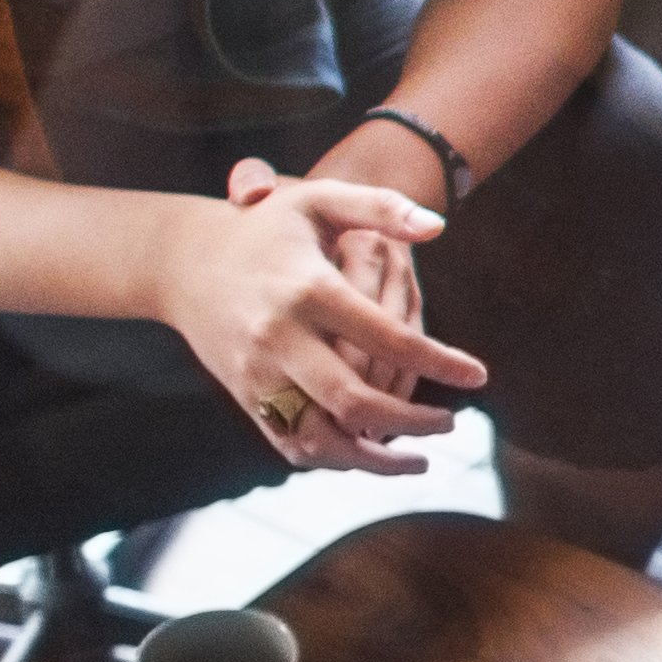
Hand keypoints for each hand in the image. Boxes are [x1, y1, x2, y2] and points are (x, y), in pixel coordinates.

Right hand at [172, 161, 479, 469]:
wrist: (184, 261)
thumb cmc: (267, 228)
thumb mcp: (318, 199)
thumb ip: (379, 206)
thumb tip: (438, 226)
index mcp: (309, 290)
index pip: (388, 338)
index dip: (440, 362)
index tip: (478, 375)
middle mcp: (280, 338)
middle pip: (355, 401)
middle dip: (412, 422)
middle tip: (449, 421)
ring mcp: (258, 373)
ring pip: (321, 439)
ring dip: (375, 461)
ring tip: (418, 460)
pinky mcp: (246, 397)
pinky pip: (293, 445)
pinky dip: (336, 460)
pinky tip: (371, 453)